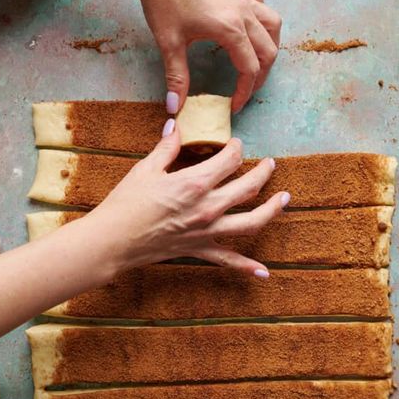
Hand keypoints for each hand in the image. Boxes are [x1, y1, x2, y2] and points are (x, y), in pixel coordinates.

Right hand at [83, 119, 289, 278]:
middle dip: (263, 173)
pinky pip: (229, 260)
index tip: (236, 144)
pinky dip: (248, 267)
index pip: (229, 160)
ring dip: (272, 210)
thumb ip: (167, 147)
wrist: (113, 240)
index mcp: (195, 183)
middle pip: (248, 188)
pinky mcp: (200, 250)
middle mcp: (208, 207)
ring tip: (285, 199)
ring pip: (251, 222)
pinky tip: (264, 271)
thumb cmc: (125, 203)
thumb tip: (176, 126)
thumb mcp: (145, 169)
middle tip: (270, 165)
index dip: (236, 149)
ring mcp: (207, 231)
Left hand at [120, 0, 281, 113]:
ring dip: (269, 47)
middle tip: (246, 90)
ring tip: (256, 62)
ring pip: (273, 26)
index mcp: (230, 29)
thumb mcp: (168, 43)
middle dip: (261, 75)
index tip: (235, 105)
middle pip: (269, 51)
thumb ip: (177, 78)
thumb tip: (175, 108)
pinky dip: (262, 19)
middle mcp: (244, 13)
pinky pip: (262, 5)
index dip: (245, 92)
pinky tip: (250, 27)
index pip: (250, 68)